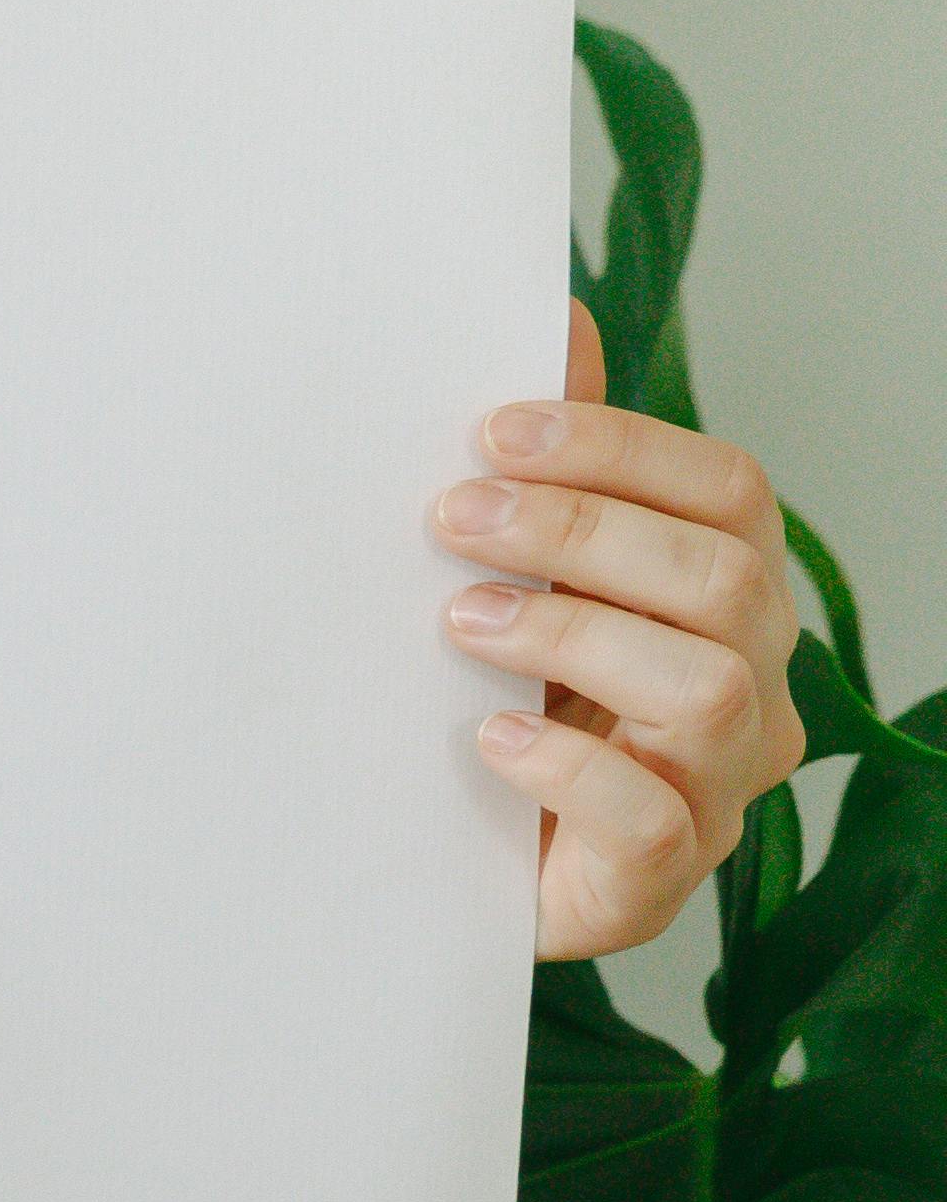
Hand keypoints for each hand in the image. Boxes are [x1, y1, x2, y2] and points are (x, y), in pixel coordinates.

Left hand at [441, 300, 805, 962]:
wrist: (452, 866)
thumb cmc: (504, 702)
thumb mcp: (520, 579)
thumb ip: (550, 467)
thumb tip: (557, 323)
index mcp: (727, 599)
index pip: (729, 493)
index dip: (620, 449)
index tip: (491, 431)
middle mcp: (748, 687)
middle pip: (726, 579)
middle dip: (583, 532)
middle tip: (451, 518)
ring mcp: (716, 786)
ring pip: (709, 688)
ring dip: (575, 636)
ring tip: (460, 623)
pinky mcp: (657, 878)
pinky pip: (654, 818)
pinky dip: (568, 770)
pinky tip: (489, 738)